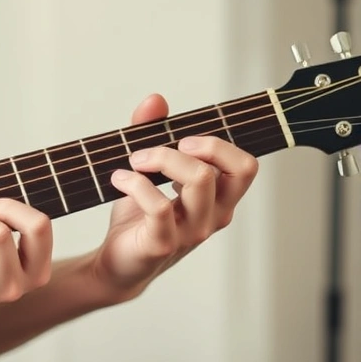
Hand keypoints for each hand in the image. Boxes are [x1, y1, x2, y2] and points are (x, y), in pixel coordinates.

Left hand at [92, 94, 258, 297]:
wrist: (116, 262)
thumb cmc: (139, 217)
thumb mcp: (148, 170)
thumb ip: (152, 133)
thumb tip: (156, 99)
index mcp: (218, 198)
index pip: (245, 166)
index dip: (219, 144)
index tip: (180, 140)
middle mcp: (214, 215)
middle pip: (232, 168)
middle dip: (195, 146)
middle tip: (153, 148)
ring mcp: (192, 232)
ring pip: (200, 179)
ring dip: (162, 158)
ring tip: (133, 161)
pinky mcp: (163, 244)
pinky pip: (159, 206)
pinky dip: (135, 183)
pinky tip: (118, 179)